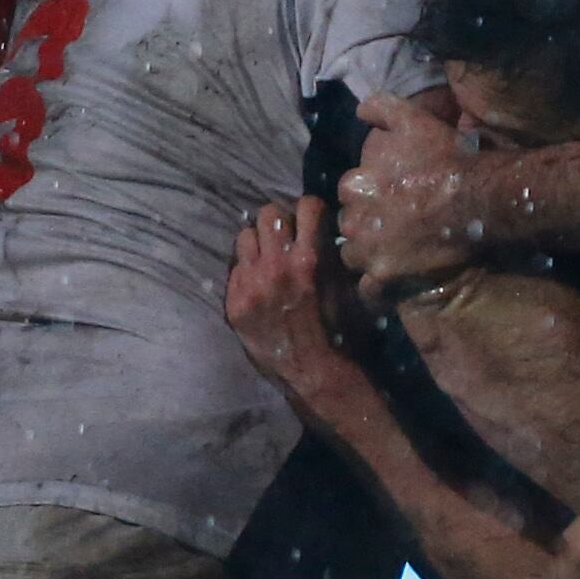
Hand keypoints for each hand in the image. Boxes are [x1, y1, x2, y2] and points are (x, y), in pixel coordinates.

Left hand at [226, 197, 367, 415]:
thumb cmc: (339, 332)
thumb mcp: (345, 287)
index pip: (306, 205)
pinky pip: (235, 270)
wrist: (313, 373)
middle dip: (280, 221)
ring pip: (245, 236)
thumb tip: (326, 230)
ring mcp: (251, 284)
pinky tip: (259, 287)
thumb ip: (332, 255)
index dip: (311, 209)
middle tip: (285, 237)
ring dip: (259, 244)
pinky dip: (247, 273)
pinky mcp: (234, 302)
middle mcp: (276, 265)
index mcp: (308, 258)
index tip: (311, 218)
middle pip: (268, 213)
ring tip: (267, 259)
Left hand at [334, 91, 478, 292]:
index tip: (384, 198)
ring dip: (368, 255)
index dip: (366, 196)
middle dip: (364, 226)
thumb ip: (382, 108)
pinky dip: (377, 288)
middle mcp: (356, 220)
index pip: (347, 193)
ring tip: (391, 254)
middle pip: (349, 226)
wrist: (478, 199)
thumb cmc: (447, 160)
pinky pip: (369, 291)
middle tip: (389, 226)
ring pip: (354, 258)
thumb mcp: (415, 120)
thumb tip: (360, 109)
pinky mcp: (387, 278)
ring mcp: (370, 252)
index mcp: (356, 186)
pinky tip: (391, 281)